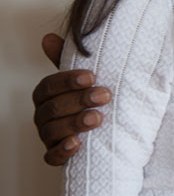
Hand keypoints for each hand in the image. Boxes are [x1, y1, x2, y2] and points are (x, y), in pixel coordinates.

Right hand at [33, 33, 110, 165]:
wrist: (108, 128)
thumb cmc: (91, 98)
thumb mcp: (84, 78)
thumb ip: (68, 59)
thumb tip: (48, 37)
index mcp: (47, 95)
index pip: (48, 86)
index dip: (67, 80)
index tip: (91, 76)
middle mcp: (43, 115)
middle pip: (52, 108)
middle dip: (79, 101)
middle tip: (104, 96)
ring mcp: (48, 137)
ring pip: (52, 132)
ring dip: (74, 124)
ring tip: (98, 118)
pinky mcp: (56, 155)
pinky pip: (51, 157)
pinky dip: (63, 152)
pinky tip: (78, 144)